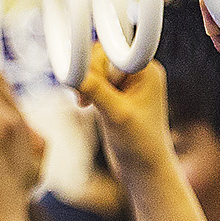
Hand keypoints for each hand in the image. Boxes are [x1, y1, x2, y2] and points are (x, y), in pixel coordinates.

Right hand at [75, 46, 174, 194]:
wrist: (144, 170)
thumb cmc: (140, 144)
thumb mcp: (116, 115)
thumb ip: (96, 89)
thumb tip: (73, 70)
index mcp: (147, 71)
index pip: (114, 50)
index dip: (94, 61)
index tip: (80, 74)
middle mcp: (138, 74)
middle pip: (101, 56)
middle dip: (88, 73)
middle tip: (82, 98)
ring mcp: (126, 85)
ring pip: (95, 69)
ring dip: (85, 82)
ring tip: (83, 104)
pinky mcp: (115, 96)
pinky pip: (93, 81)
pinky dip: (85, 90)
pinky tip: (83, 104)